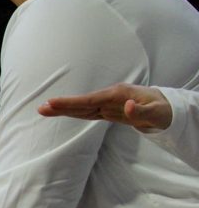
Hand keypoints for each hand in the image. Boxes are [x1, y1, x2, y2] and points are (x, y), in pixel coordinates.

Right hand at [38, 83, 171, 131]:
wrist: (167, 107)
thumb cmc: (163, 109)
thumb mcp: (158, 112)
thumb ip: (142, 111)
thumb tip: (128, 107)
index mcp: (118, 95)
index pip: (90, 100)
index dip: (71, 102)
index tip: (54, 103)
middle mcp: (109, 97)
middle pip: (81, 103)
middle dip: (61, 106)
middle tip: (41, 108)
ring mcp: (107, 104)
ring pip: (82, 108)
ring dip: (64, 109)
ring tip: (44, 110)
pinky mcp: (108, 111)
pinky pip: (87, 112)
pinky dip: (73, 113)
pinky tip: (61, 113)